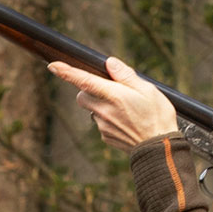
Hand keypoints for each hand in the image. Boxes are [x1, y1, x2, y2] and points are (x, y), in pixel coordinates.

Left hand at [49, 55, 180, 149]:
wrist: (159, 148)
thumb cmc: (157, 116)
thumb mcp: (148, 89)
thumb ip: (126, 75)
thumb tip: (110, 62)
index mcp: (114, 95)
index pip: (84, 81)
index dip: (67, 72)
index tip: (53, 66)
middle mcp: (104, 111)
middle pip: (82, 95)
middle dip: (89, 89)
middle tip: (110, 90)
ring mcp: (103, 126)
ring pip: (92, 109)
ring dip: (101, 104)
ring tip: (125, 108)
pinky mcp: (105, 137)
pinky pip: (100, 122)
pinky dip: (108, 118)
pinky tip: (126, 121)